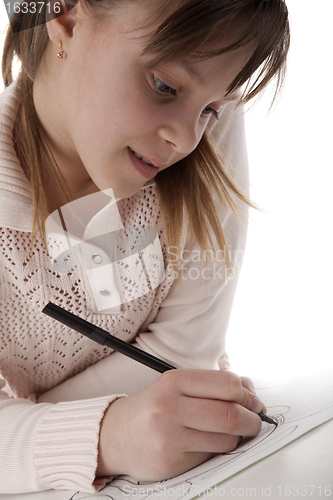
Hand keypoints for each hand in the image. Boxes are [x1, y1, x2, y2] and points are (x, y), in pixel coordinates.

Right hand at [96, 369, 263, 480]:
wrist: (114, 435)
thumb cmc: (153, 407)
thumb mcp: (177, 385)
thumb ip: (213, 385)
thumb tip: (251, 392)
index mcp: (174, 381)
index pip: (226, 384)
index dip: (246, 394)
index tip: (251, 400)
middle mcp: (169, 407)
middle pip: (230, 414)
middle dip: (252, 420)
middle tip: (254, 420)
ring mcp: (169, 437)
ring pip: (226, 439)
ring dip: (236, 437)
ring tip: (226, 431)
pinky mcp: (171, 463)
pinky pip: (210, 457)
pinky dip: (215, 450)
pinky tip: (203, 443)